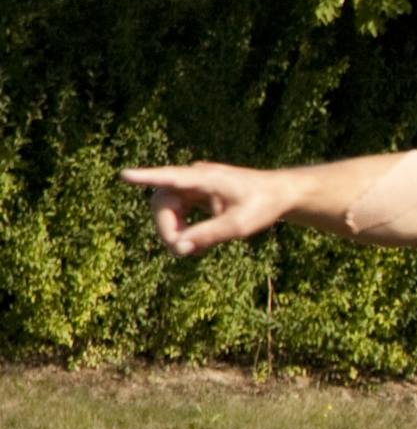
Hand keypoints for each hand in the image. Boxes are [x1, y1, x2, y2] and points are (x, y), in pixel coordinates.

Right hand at [121, 161, 293, 256]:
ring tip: (191, 249)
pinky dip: (183, 228)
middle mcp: (195, 178)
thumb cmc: (263, 206)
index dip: (147, 178)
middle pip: (163, 201)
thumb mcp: (239, 225)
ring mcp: (194, 185)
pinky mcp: (196, 193)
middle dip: (167, 228)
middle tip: (181, 252)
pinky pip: (178, 211)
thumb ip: (209, 235)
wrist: (280, 194)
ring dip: (175, 230)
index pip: (172, 178)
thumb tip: (180, 247)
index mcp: (207, 179)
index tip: (125, 175)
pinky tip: (195, 243)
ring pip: (168, 208)